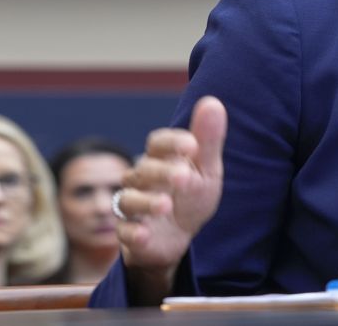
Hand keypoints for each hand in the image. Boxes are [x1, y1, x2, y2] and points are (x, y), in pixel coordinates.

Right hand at [113, 96, 226, 277]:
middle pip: (144, 170)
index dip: (172, 142)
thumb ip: (208, 139)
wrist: (180, 235)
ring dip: (146, 202)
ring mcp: (133, 206)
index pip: (158, 143)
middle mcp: (141, 179)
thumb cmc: (191, 194)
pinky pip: (124, 232)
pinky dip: (132, 233)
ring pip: (128, 200)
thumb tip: (213, 101)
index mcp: (161, 158)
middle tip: (184, 177)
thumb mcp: (206, 169)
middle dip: (163, 172)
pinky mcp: (130, 233)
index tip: (193, 145)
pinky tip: (144, 234)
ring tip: (166, 205)